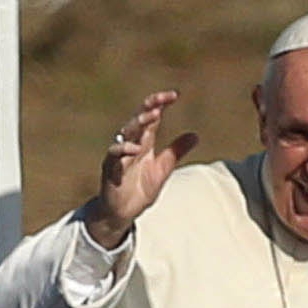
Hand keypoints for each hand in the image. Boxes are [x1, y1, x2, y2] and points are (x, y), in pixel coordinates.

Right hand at [87, 90, 197, 247]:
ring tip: (153, 115)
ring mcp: (119, 155)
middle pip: (138, 119)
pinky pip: (114, 154)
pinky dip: (123, 149)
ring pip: (126, 132)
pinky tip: (135, 148)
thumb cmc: (140, 189)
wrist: (122, 212)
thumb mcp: (163, 169)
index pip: (151, 116)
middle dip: (149, 108)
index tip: (174, 95)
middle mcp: (131, 144)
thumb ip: (176, 152)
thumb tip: (196, 135)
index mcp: (144, 141)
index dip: (160, 103)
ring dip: (139, 122)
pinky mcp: (110, 168)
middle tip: (161, 102)